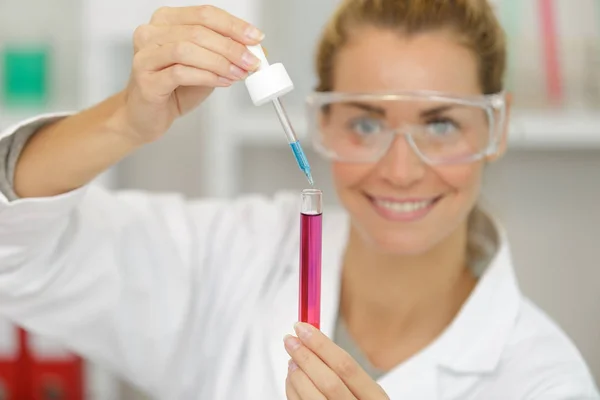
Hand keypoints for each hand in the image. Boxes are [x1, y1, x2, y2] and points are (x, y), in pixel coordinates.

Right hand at [116, 5, 263, 143]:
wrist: (147, 115)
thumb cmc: (173, 89)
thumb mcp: (206, 66)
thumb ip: (226, 54)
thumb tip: (257, 49)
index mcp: (166, 21)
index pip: (205, 14)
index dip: (233, 25)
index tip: (255, 37)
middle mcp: (151, 33)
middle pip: (198, 31)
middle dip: (231, 47)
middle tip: (251, 61)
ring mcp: (145, 56)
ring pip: (188, 49)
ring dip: (220, 62)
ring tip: (239, 74)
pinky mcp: (146, 79)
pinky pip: (180, 73)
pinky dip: (207, 77)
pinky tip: (223, 82)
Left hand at [284, 322, 389, 399]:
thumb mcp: (365, 391)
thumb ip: (345, 371)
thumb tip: (312, 339)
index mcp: (375, 398)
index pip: (345, 365)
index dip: (321, 344)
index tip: (303, 327)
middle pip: (327, 381)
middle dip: (305, 357)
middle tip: (290, 340)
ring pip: (311, 397)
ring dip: (296, 374)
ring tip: (291, 360)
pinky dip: (292, 391)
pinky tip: (291, 380)